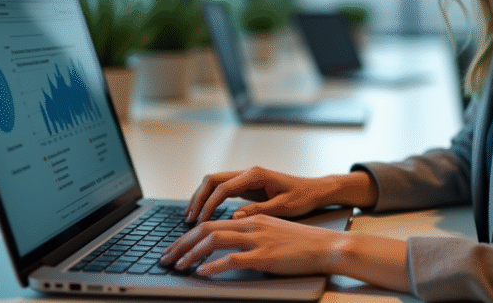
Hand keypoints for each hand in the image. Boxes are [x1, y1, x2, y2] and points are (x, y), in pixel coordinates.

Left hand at [160, 214, 341, 276]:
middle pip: (206, 229)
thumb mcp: (271, 231)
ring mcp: (257, 240)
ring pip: (214, 240)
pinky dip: (213, 266)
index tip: (176, 248)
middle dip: (182, 244)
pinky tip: (202, 273)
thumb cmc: (301, 242)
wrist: (325, 246)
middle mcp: (251, 225)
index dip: (189, 236)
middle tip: (167, 258)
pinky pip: (232, 259)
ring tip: (178, 266)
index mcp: (251, 218)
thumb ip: (250, 233)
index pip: (211, 222)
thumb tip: (228, 244)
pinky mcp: (264, 256)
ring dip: (191, 254)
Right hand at [184, 166, 332, 222]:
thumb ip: (258, 210)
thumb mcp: (283, 207)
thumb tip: (235, 216)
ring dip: (202, 198)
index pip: (223, 188)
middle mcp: (249, 172)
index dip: (208, 205)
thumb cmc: (303, 197)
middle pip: (213, 180)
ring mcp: (247, 177)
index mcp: (255, 175)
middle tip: (189, 219)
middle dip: (198, 199)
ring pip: (215, 182)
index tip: (200, 222)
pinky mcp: (248, 185)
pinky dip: (211, 199)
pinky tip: (206, 213)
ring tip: (192, 217)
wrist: (315, 190)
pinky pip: (223, 189)